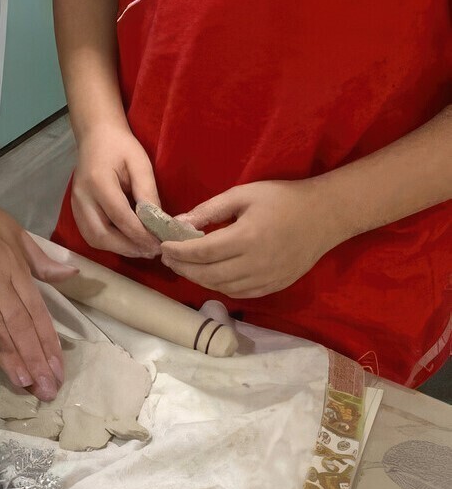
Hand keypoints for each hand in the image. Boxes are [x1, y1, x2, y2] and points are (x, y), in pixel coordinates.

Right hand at [0, 175, 79, 400]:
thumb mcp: (13, 230)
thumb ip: (40, 258)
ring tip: (25, 383)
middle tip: (47, 389)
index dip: (48, 342)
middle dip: (35, 358)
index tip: (58, 370)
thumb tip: (71, 274)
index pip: (37, 311)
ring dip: (11, 355)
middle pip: (20, 323)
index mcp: (15, 264)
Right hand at [69, 125, 161, 258]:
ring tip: (141, 249)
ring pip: (93, 239)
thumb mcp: (140, 163)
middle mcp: (82, 196)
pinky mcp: (75, 208)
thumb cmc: (120, 145)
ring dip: (118, 249)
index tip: (160, 244)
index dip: (141, 235)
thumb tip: (158, 223)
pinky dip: (109, 243)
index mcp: (98, 181)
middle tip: (152, 251)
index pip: (120, 217)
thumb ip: (148, 193)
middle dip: (129, 248)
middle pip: (102, 235)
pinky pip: (90, 234)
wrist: (96, 134)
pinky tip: (126, 241)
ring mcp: (75, 203)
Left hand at [160, 179, 336, 298]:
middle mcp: (256, 264)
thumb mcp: (243, 194)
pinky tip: (210, 276)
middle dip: (184, 268)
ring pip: (223, 288)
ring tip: (184, 267)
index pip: (203, 252)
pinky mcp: (275, 286)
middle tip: (167, 258)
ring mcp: (267, 279)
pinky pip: (241, 294)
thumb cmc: (281, 199)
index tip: (163, 247)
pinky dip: (220, 287)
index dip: (179, 252)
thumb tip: (180, 222)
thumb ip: (210, 210)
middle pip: (210, 275)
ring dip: (199, 280)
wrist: (324, 216)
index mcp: (247, 238)